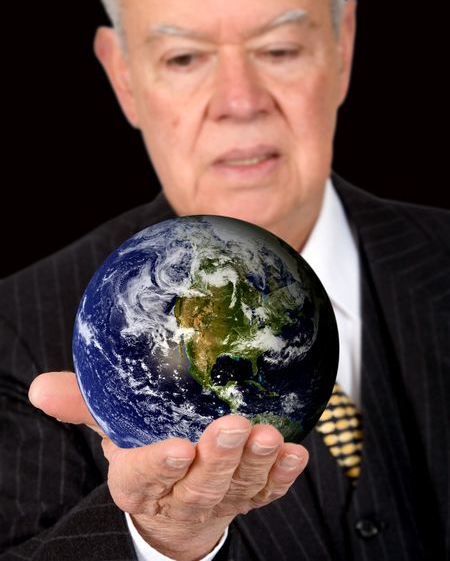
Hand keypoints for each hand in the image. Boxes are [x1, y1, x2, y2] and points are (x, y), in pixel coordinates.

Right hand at [29, 372, 307, 560]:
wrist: (172, 504)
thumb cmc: (142, 453)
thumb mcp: (111, 428)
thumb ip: (83, 404)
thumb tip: (41, 387)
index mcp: (138, 480)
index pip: (144, 477)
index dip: (159, 466)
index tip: (177, 448)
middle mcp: (179, 494)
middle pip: (198, 485)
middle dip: (217, 460)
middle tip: (231, 429)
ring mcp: (218, 499)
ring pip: (237, 488)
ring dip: (255, 463)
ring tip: (269, 436)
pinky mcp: (248, 498)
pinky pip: (267, 491)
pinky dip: (282, 475)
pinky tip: (296, 453)